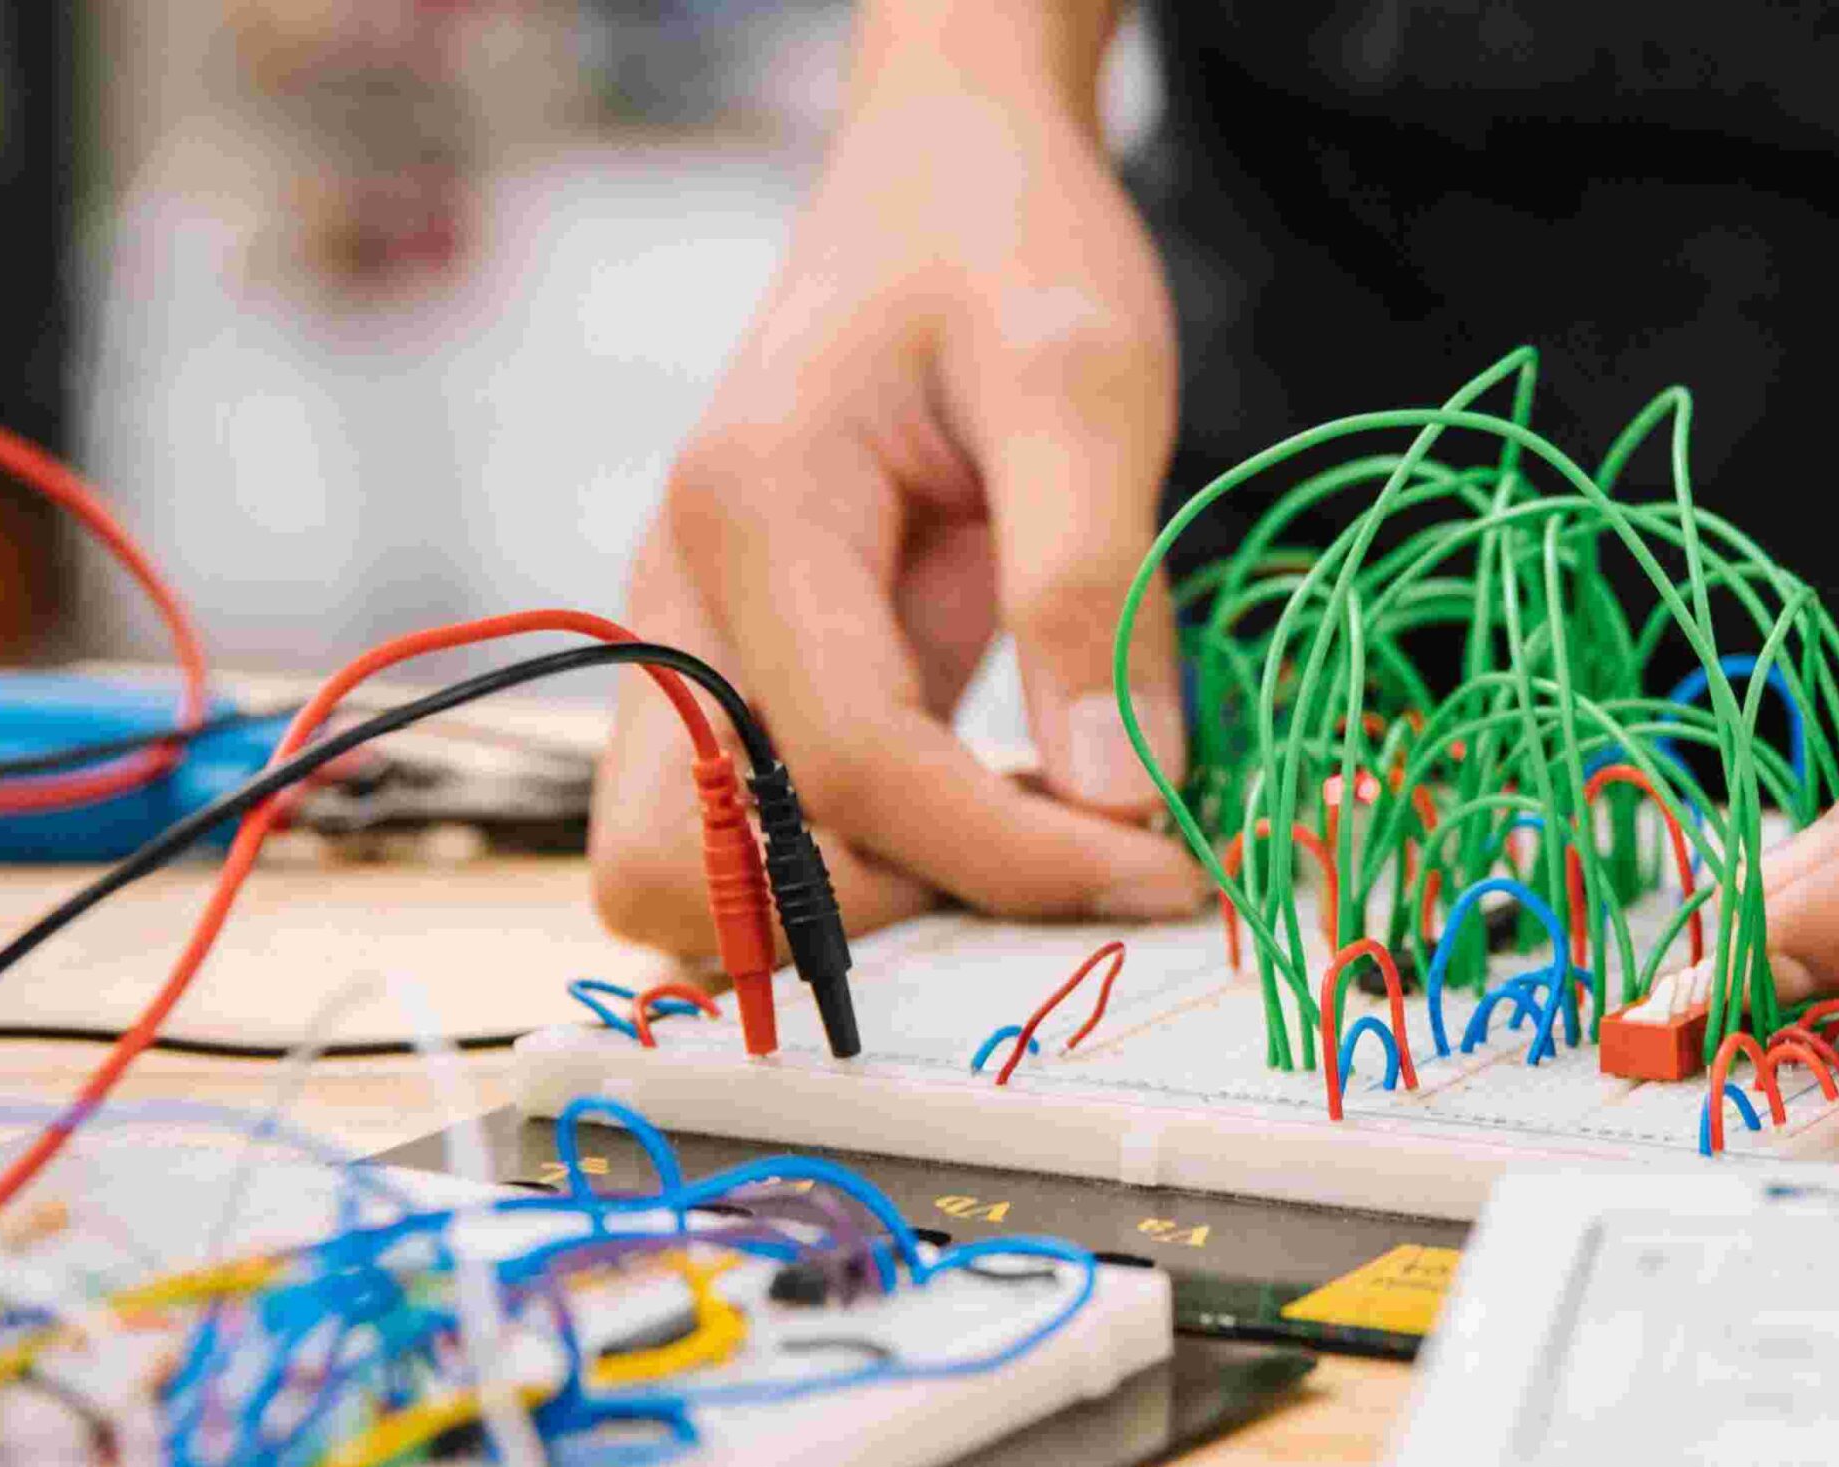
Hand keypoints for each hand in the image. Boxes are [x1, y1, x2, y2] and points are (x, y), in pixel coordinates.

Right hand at [592, 2, 1201, 961]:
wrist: (937, 178)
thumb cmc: (1006, 245)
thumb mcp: (1084, 378)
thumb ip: (1091, 588)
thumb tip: (1117, 802)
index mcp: (758, 511)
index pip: (856, 770)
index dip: (1011, 859)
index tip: (1162, 876)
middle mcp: (683, 596)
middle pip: (675, 869)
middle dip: (863, 915)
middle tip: (1045, 866)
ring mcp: (694, 642)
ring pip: (686, 872)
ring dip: (845, 906)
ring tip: (1024, 844)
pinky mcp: (740, 671)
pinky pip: (754, 827)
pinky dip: (859, 865)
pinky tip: (997, 814)